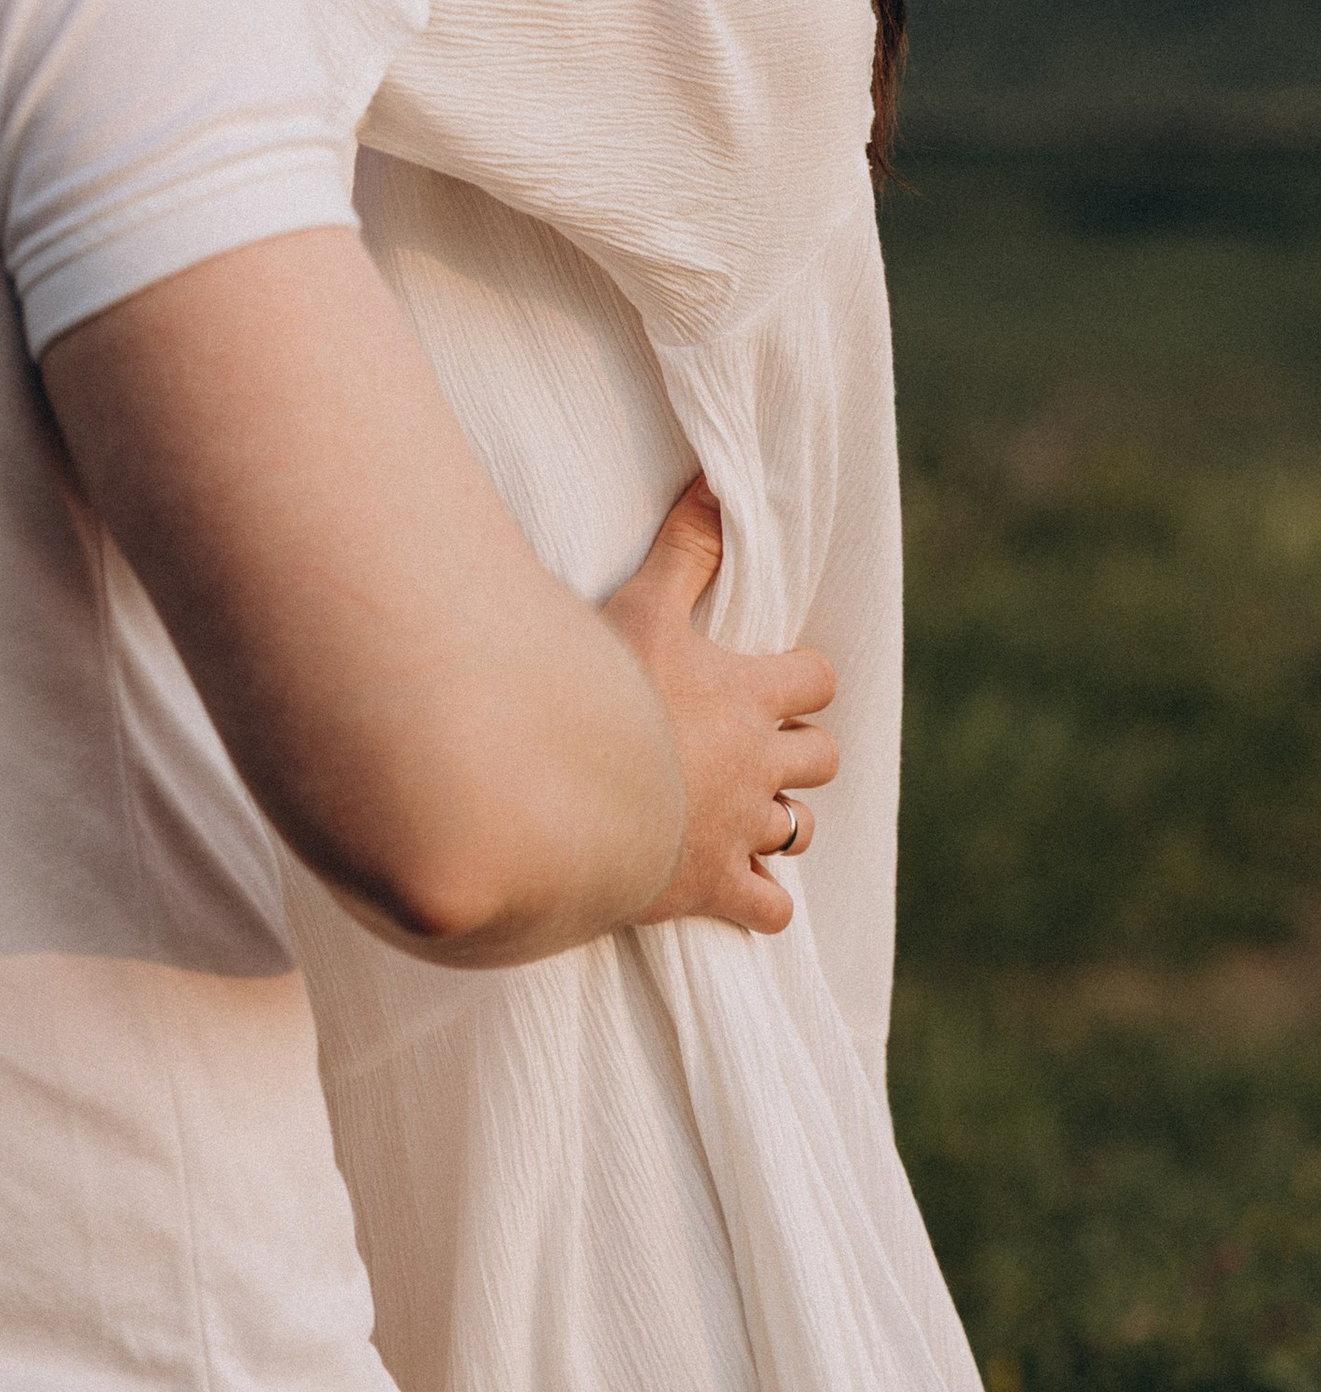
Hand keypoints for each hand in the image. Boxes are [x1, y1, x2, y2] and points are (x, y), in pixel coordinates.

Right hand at [602, 476, 837, 936]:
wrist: (569, 794)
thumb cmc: (606, 694)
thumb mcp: (642, 606)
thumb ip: (685, 549)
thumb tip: (714, 484)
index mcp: (750, 696)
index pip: (818, 681)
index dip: (802, 678)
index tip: (772, 678)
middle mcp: (760, 765)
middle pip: (822, 758)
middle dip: (799, 748)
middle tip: (755, 741)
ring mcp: (741, 831)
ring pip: (799, 829)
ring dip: (780, 817)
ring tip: (744, 807)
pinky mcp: (715, 887)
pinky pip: (770, 906)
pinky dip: (763, 897)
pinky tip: (740, 884)